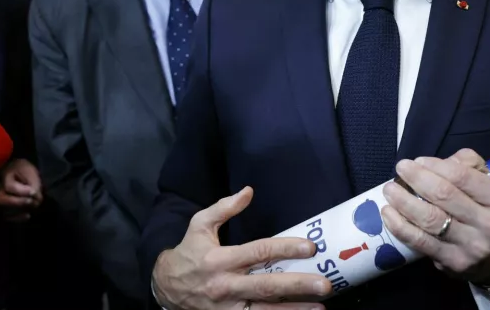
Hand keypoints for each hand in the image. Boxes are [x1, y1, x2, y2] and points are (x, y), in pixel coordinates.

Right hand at [0, 158, 43, 221]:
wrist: (17, 173)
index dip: (22, 191)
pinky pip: (6, 217)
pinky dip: (17, 218)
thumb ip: (34, 185)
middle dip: (18, 202)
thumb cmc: (24, 171)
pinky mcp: (2, 208)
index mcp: (5, 176)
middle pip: (1, 200)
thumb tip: (36, 200)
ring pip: (3, 210)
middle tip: (31, 201)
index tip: (33, 192)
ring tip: (31, 206)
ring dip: (20, 211)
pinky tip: (27, 215)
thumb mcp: (31, 173)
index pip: (9, 186)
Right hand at [152, 187, 330, 309]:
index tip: (309, 247)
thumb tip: (248, 192)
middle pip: (266, 286)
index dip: (284, 248)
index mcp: (220, 259)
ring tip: (320, 307)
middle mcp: (226, 285)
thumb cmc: (188, 253)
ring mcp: (228, 307)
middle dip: (297, 285)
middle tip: (324, 284)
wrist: (165, 287)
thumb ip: (223, 208)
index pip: (258, 252)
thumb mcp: (199, 225)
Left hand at [381, 149, 489, 282]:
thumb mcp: (486, 185)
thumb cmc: (483, 212)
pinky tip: (388, 213)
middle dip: (417, 178)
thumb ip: (466, 165)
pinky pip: (420, 241)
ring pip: (430, 218)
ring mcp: (473, 246)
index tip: (417, 161)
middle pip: (444, 195)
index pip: (463, 176)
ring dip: (403, 201)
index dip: (435, 165)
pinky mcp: (454, 262)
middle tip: (400, 168)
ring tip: (389, 190)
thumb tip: (435, 162)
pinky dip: (400, 225)